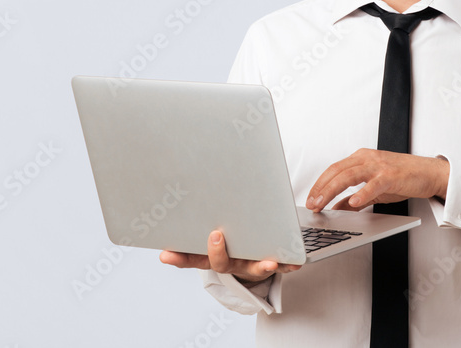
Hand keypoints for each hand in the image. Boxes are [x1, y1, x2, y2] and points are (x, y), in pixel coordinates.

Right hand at [159, 230, 300, 283]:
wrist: (253, 260)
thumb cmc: (230, 239)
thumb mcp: (212, 229)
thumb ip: (200, 216)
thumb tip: (179, 192)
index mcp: (212, 255)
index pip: (191, 258)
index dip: (178, 258)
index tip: (166, 254)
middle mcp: (231, 262)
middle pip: (220, 263)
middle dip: (216, 252)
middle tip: (214, 236)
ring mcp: (250, 265)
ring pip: (253, 268)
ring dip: (261, 266)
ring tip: (268, 262)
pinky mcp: (269, 264)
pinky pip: (280, 266)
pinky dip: (287, 264)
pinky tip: (295, 262)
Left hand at [305, 148, 449, 211]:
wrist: (430, 173)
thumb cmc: (403, 178)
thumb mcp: (374, 189)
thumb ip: (355, 198)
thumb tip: (337, 208)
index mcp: (361, 158)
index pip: (333, 169)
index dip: (319, 184)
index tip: (310, 199)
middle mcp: (367, 158)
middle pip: (336, 171)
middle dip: (321, 189)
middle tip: (311, 204)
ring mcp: (379, 166)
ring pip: (349, 176)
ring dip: (332, 190)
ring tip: (322, 204)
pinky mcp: (391, 176)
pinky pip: (373, 184)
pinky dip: (362, 193)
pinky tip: (352, 202)